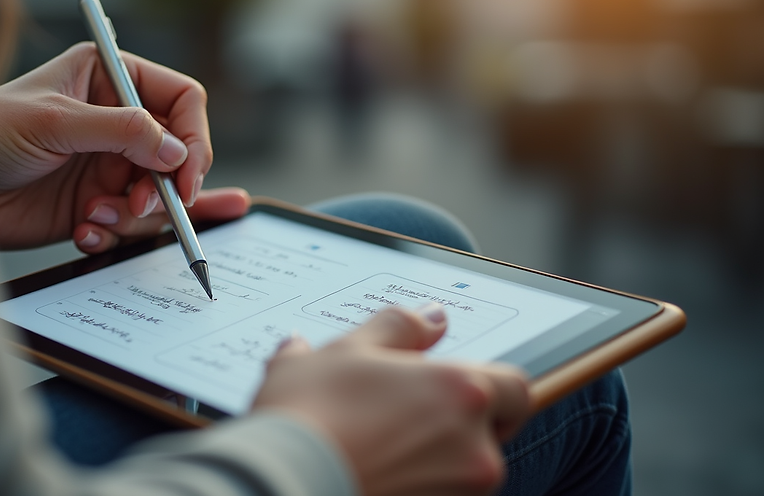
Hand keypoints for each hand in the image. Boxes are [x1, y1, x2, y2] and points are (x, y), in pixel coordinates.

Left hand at [0, 42, 248, 251]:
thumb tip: (177, 152)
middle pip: (179, 156)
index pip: (181, 101)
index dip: (193, 138)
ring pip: (159, 197)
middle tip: (140, 204)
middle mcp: (117, 121)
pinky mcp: (97, 203)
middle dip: (166, 187)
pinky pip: (129, 225)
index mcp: (110, 79)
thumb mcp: (56, 121)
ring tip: (95, 215)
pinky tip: (84, 231)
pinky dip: (112, 234)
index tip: (185, 174)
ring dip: (133, 215)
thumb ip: (123, 131)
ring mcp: (109, 165)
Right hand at [251, 304, 530, 495]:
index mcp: (461, 392)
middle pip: (490, 436)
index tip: (453, 391)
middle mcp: (475, 450)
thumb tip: (432, 318)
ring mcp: (459, 495)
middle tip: (400, 422)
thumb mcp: (347, 350)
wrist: (280, 482)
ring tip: (372, 449)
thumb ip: (400, 328)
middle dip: (454, 429)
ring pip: (463, 474)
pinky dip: (415, 488)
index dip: (492, 387)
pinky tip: (369, 474)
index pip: (516, 388)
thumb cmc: (308, 414)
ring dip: (433, 462)